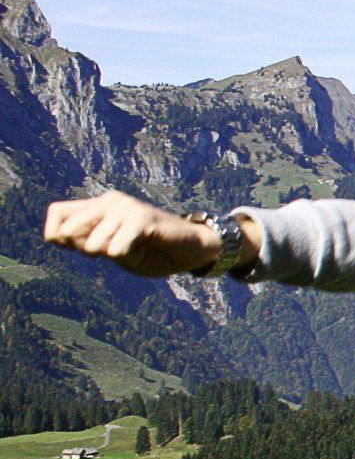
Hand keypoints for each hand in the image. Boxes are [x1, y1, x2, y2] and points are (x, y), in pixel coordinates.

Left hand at [44, 190, 217, 277]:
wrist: (194, 248)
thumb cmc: (154, 252)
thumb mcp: (116, 251)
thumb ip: (90, 244)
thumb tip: (62, 237)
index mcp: (100, 206)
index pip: (57, 213)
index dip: (56, 235)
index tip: (79, 250)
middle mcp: (109, 201)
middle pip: (69, 231)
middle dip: (86, 252)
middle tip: (112, 252)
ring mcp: (126, 206)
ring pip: (96, 245)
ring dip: (115, 257)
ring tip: (135, 249)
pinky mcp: (141, 217)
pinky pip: (118, 249)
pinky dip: (129, 258)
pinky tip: (145, 248)